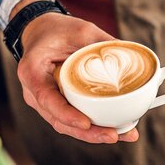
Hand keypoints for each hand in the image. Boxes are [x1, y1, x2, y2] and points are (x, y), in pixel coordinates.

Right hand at [13, 0, 138, 143]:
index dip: (67, 115)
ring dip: (93, 134)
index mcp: (32, 72)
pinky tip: (116, 129)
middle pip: (58, 120)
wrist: (41, 33)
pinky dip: (92, 127)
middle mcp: (34, 92)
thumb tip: (132, 57)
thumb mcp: (80, 30)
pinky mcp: (57, 105)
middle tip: (113, 135)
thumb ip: (103, 43)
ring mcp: (44, 102)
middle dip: (87, 133)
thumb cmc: (57, 30)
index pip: (47, 99)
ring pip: (66, 125)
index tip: (86, 123)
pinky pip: (72, 120)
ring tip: (122, 134)